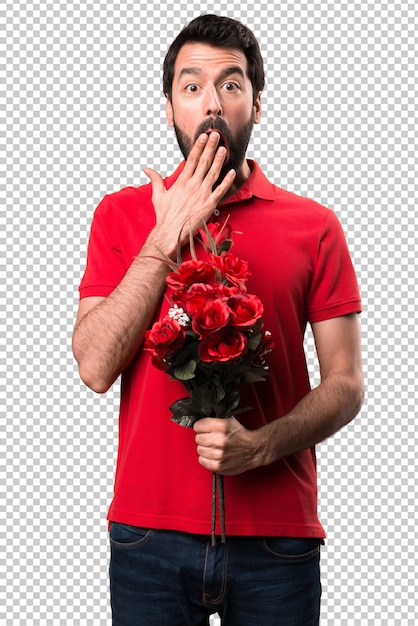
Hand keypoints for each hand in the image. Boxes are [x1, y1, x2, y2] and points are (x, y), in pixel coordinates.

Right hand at [143, 132, 235, 255]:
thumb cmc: (164, 216)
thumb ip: (155, 180)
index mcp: (181, 182)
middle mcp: (192, 185)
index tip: (203, 136)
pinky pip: (220, 191)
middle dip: (210, 147)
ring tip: (223, 148)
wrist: (170, 232)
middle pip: (203, 162)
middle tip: (216, 134)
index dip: (198, 146)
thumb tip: (146, 169)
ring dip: (218, 160)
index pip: (192, 160)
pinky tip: (231, 172)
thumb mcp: (158, 195)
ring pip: (212, 173)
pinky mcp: (209, 205)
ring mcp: (201, 194)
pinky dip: (226, 181)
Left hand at [193, 417, 260, 475]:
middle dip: (203, 437)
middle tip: (212, 438)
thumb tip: (200, 419)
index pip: (197, 426)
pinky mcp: (218, 465)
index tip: (204, 429)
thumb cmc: (241, 435)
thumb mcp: (229, 420)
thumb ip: (214, 419)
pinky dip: (206, 458)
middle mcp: (218, 440)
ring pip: (199, 449)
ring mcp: (218, 454)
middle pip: (198, 438)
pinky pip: (202, 460)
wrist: (254, 450)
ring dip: (205, 448)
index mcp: (220, 426)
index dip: (201, 427)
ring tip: (215, 447)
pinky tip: (214, 455)